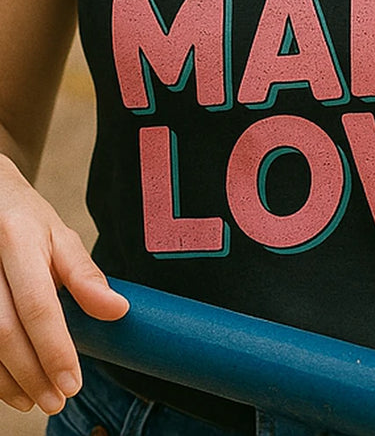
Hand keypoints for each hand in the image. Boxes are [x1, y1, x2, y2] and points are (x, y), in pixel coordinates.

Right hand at [0, 155, 128, 413]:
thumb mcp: (59, 234)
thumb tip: (117, 311)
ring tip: (36, 400)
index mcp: (16, 239)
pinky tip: (11, 386)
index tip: (73, 382)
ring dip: (9, 381)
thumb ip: (85, 275)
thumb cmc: (24, 219)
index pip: (37, 305)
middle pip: (4, 331)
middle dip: (32, 373)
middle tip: (58, 400)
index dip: (54, 349)